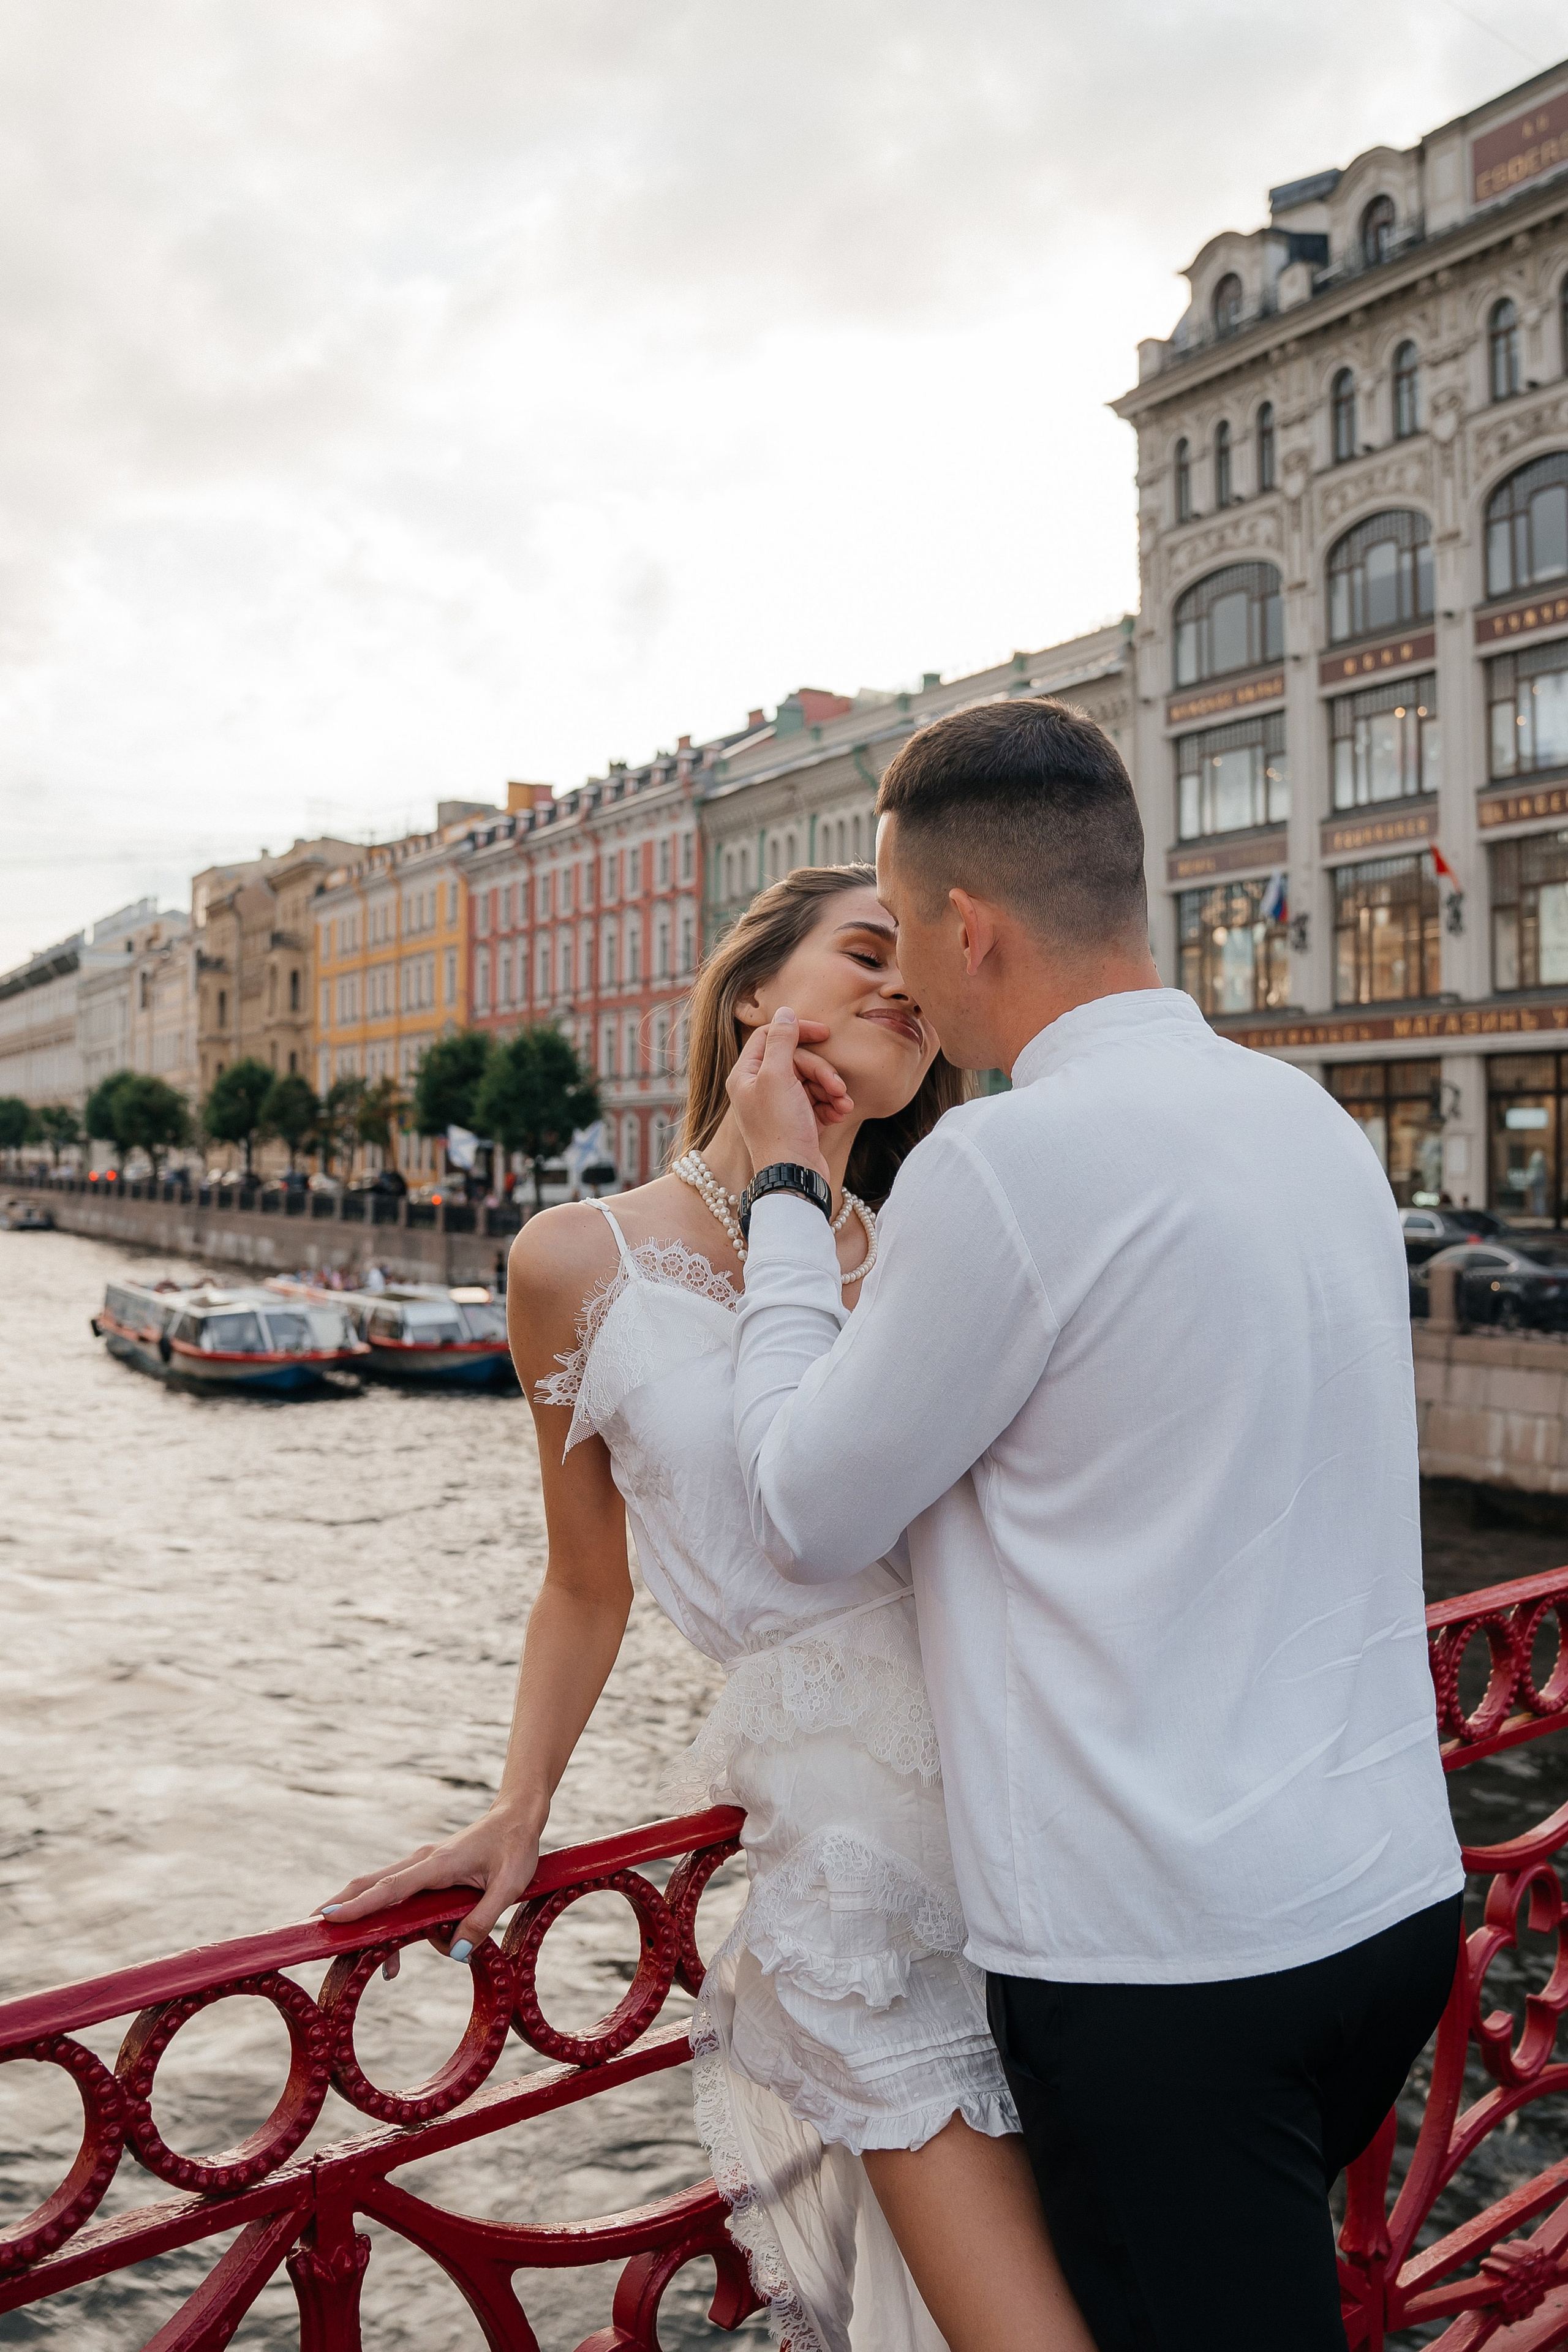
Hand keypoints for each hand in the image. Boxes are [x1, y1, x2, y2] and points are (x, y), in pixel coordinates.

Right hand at [318, 1801, 543, 1966]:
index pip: (391, 1888)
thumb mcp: (509, 1886)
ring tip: (369, 1965)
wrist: (518, 1817)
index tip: (327, 1916)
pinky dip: (393, 1924)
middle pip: (371, 1885)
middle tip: (310, 1930)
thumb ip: (482, 1919)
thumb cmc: (515, 1847)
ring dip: (369, 1923)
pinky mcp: (427, 1873)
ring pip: (381, 1892)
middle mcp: (422, 1862)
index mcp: (438, 1864)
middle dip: (341, 1907)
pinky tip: (396, 1957)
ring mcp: (422, 1866)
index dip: (359, 1904)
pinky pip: (400, 1898)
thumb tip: (457, 1954)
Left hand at [726, 1008, 849, 1179]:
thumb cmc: (781, 1129)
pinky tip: (840, 1114)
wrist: (794, 1176)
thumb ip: (781, 1041)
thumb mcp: (778, 1077)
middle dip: (821, 1071)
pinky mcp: (798, 1120)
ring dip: (830, 1089)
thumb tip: (785, 1012)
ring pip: (811, 1079)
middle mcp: (758, 1088)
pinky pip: (818, 1100)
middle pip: (796, 1059)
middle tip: (836, 1086)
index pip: (769, 1036)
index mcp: (745, 1075)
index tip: (825, 1033)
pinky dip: (831, 1105)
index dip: (798, 1032)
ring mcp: (778, 1105)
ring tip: (842, 1104)